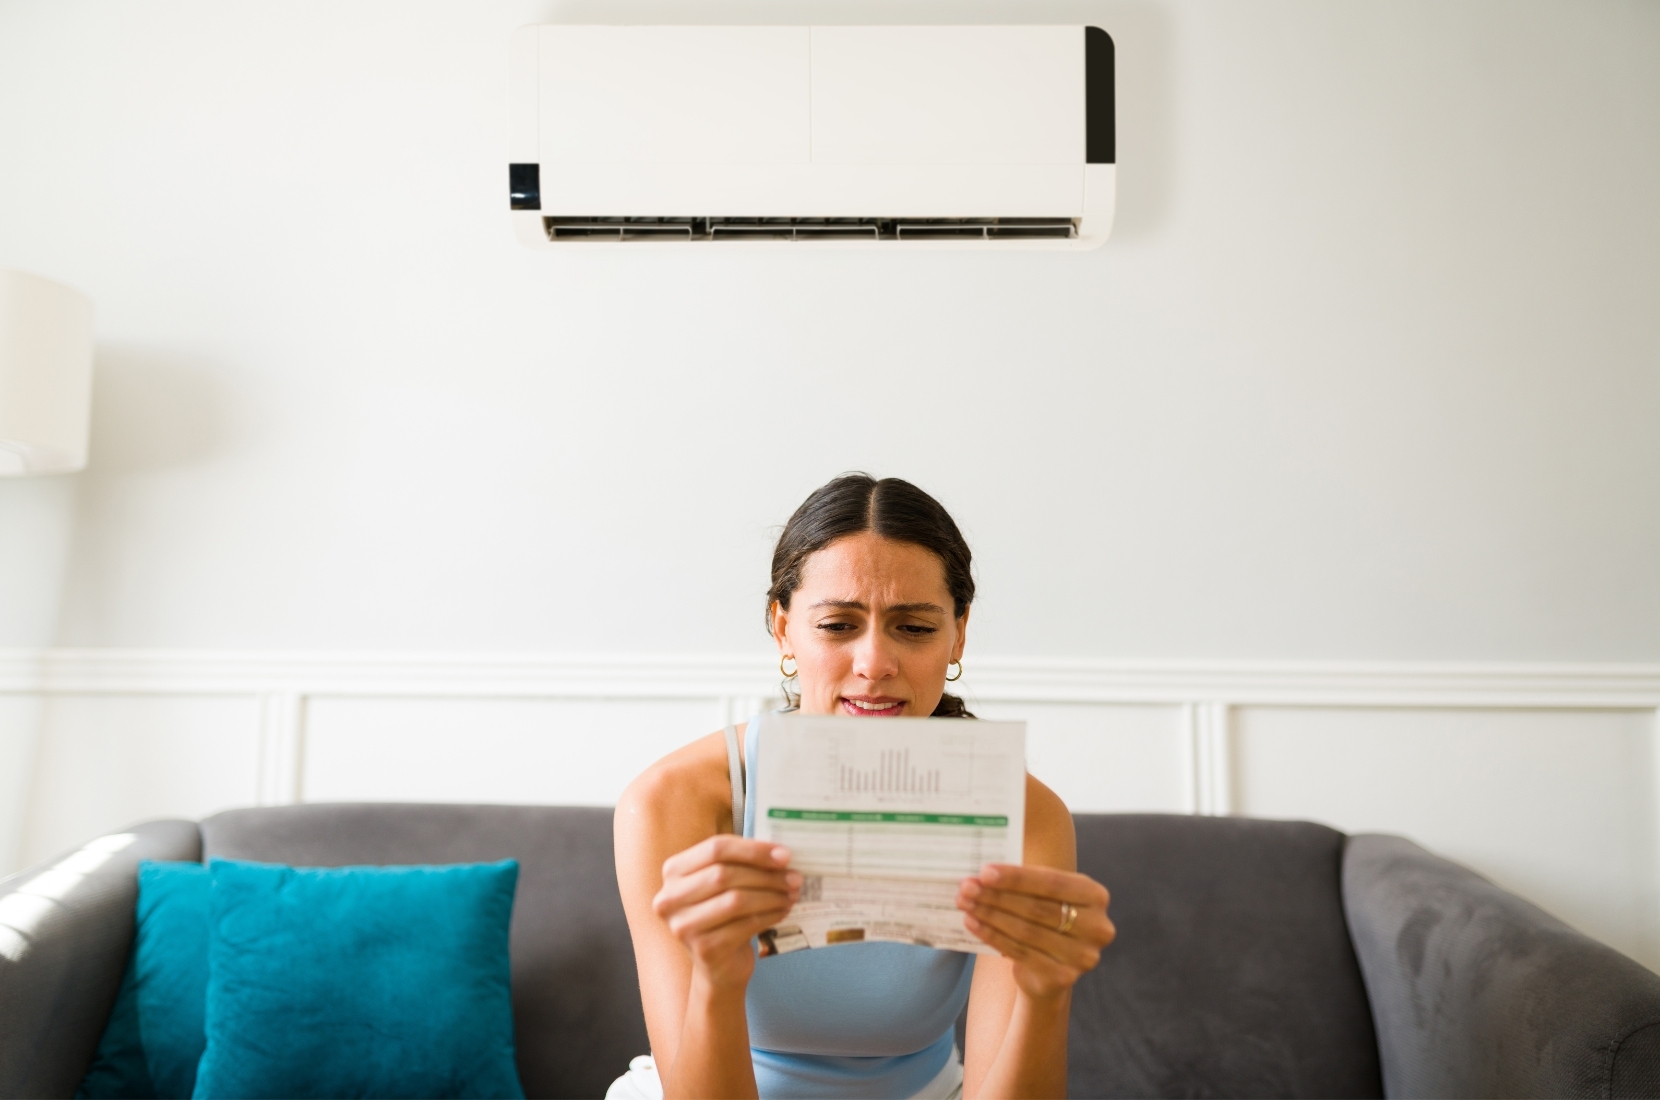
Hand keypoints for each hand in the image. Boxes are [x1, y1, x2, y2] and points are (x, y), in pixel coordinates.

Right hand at [654, 836, 800, 990]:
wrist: (719, 965)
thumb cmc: (723, 915)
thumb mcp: (723, 883)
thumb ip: (742, 863)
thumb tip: (781, 854)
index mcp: (673, 871)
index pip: (715, 848)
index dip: (753, 850)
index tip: (784, 855)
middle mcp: (669, 898)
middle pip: (724, 874)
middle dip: (766, 874)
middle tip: (794, 878)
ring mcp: (683, 926)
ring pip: (735, 900)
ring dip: (771, 895)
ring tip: (791, 894)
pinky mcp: (703, 949)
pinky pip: (744, 925)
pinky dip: (769, 916)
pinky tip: (782, 912)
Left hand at [957, 864, 1114, 1000]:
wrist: (1050, 970)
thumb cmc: (1044, 921)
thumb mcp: (1045, 897)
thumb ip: (1025, 883)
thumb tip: (982, 874)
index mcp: (1096, 896)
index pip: (1052, 882)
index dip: (1016, 877)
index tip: (984, 872)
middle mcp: (1097, 926)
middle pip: (1037, 907)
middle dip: (997, 896)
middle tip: (967, 888)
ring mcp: (1083, 955)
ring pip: (1026, 930)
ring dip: (990, 915)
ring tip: (965, 903)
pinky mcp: (1063, 977)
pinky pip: (1019, 951)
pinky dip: (992, 936)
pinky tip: (972, 924)